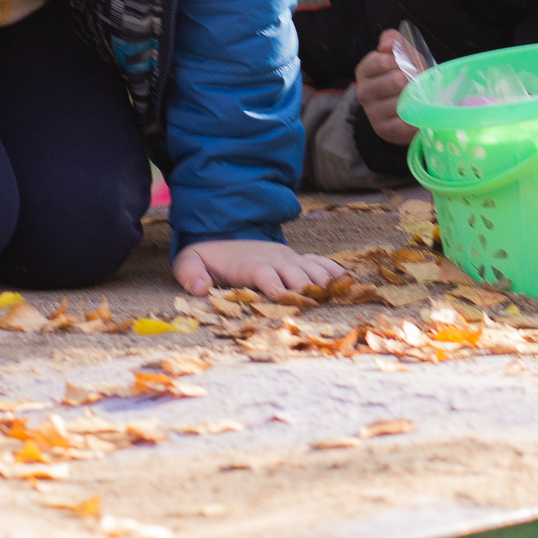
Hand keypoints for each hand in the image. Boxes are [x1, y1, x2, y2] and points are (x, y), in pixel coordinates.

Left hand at [174, 239, 343, 299]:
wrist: (224, 235)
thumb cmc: (207, 258)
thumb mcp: (189, 262)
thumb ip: (191, 274)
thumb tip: (200, 289)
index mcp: (248, 264)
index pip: (263, 272)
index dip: (273, 283)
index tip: (280, 296)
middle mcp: (272, 259)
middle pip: (292, 271)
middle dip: (304, 286)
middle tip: (317, 302)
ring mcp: (287, 257)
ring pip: (309, 265)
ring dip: (323, 279)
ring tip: (337, 293)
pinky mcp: (296, 258)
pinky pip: (318, 261)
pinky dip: (332, 270)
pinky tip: (348, 281)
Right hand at [354, 31, 422, 145]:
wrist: (409, 108)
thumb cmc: (406, 77)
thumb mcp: (403, 55)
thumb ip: (395, 41)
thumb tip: (386, 44)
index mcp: (364, 70)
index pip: (382, 60)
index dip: (401, 61)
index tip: (409, 65)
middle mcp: (363, 92)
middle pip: (395, 81)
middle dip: (412, 80)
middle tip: (416, 83)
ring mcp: (372, 113)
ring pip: (401, 101)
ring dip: (415, 99)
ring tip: (417, 98)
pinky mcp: (384, 130)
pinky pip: (405, 121)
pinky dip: (416, 117)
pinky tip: (417, 114)